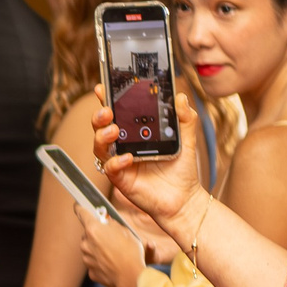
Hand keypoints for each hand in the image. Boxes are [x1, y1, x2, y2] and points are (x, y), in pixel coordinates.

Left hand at [78, 204, 149, 286]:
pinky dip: (101, 261)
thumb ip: (112, 224)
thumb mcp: (126, 231)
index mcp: (93, 229)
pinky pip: (94, 262)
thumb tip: (106, 222)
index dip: (80, 207)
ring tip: (115, 252)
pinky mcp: (90, 271)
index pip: (82, 213)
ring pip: (89, 248)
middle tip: (110, 236)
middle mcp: (85, 243)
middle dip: (97, 233)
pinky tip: (112, 263)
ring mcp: (86, 258)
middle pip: (87, 233)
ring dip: (98, 248)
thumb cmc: (131, 252)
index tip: (78, 205)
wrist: (131, 277)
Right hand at [95, 93, 206, 244]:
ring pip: (100, 147)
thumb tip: (180, 97)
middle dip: (99, 116)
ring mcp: (120, 162)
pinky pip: (110, 168)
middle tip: (107, 110)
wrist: (184, 199)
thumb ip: (184, 118)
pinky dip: (116, 162)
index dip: (108, 100)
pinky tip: (128, 158)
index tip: (103, 88)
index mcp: (135, 133)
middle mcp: (123, 146)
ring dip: (102, 136)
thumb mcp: (186, 139)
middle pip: (101, 127)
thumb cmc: (181, 170)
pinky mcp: (121, 179)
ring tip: (113, 130)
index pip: (118, 113)